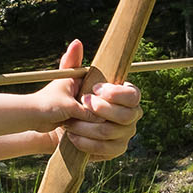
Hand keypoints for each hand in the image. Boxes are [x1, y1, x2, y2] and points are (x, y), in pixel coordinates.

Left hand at [32, 38, 140, 162]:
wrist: (59, 126)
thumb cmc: (69, 98)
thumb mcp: (69, 79)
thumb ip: (73, 62)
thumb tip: (76, 43)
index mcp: (126, 95)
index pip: (134, 94)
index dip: (115, 93)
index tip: (93, 89)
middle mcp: (131, 114)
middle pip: (126, 115)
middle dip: (101, 110)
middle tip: (81, 105)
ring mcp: (125, 133)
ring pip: (110, 132)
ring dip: (87, 127)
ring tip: (70, 123)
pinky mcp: (115, 149)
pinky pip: (106, 148)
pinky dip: (87, 142)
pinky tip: (73, 137)